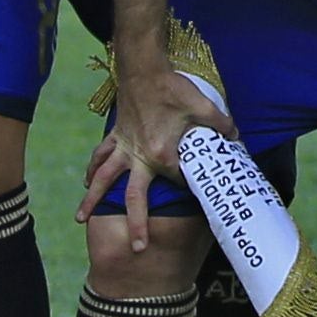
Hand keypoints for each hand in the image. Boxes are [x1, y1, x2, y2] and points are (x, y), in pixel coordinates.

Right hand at [80, 64, 233, 252]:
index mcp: (163, 155)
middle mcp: (140, 157)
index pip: (180, 180)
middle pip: (135, 197)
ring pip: (103, 179)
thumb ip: (221, 125)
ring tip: (80, 220)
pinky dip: (91, 168)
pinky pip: (100, 156)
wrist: (143, 68)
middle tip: (137, 249)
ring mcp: (124, 148)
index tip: (200, 190)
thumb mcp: (203, 106)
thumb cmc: (172, 88)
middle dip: (137, 224)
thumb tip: (235, 137)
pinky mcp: (116, 136)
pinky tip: (85, 181)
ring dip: (92, 199)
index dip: (191, 185)